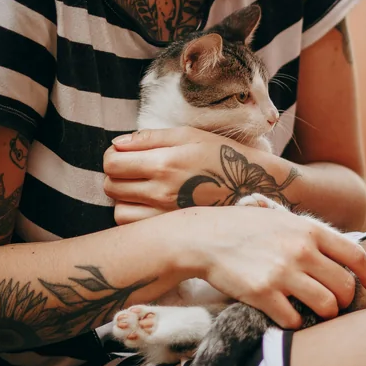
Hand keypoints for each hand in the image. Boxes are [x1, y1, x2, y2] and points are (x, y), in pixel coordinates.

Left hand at [104, 128, 296, 224]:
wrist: (255, 188)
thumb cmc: (222, 156)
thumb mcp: (190, 136)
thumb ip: (150, 138)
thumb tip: (116, 143)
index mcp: (165, 163)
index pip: (111, 162)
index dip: (112, 155)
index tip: (124, 154)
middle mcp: (162, 191)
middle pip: (110, 185)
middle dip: (116, 175)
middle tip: (133, 170)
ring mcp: (165, 214)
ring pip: (117, 208)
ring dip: (123, 197)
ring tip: (141, 189)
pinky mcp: (171, 229)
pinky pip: (134, 226)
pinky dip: (133, 215)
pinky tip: (149, 205)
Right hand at [169, 205, 365, 328]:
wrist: (205, 237)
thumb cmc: (246, 228)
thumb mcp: (283, 219)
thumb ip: (311, 236)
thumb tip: (342, 256)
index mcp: (309, 230)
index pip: (356, 255)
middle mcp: (300, 250)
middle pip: (345, 287)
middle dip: (344, 300)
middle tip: (334, 304)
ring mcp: (282, 273)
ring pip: (327, 307)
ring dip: (325, 314)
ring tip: (315, 312)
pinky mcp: (263, 294)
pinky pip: (295, 320)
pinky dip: (295, 322)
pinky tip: (287, 315)